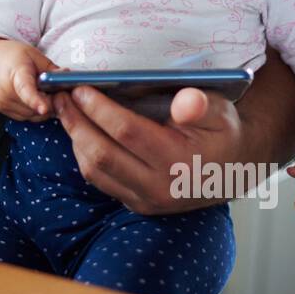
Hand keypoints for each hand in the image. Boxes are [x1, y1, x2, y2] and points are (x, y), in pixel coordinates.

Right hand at [0, 38, 60, 121]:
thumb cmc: (10, 56)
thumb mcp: (32, 54)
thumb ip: (51, 68)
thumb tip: (68, 77)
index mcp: (15, 73)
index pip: (25, 89)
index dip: (35, 100)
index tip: (44, 107)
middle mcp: (6, 93)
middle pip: (35, 106)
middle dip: (51, 101)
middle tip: (57, 90)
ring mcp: (4, 105)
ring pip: (33, 115)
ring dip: (44, 107)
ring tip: (45, 91)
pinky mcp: (5, 112)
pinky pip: (28, 117)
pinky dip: (35, 110)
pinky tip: (36, 98)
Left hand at [53, 85, 243, 214]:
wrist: (233, 169)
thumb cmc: (221, 132)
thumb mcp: (219, 111)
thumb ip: (200, 105)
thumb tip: (186, 101)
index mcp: (179, 161)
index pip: (126, 132)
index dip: (99, 108)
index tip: (80, 88)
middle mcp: (160, 187)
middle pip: (102, 154)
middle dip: (76, 122)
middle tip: (62, 97)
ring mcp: (147, 201)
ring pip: (95, 171)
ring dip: (75, 139)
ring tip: (66, 111)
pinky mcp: (138, 205)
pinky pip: (101, 181)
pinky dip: (84, 155)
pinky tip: (80, 133)